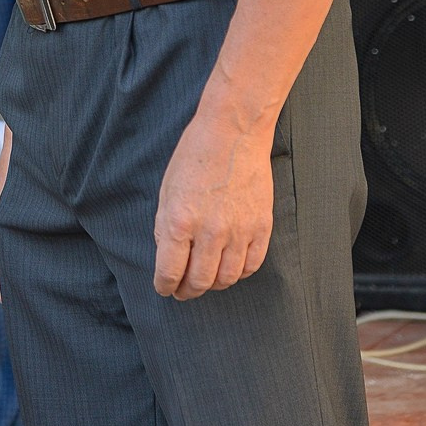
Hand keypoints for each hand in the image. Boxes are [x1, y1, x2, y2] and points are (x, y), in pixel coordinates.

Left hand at [152, 107, 275, 300]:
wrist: (233, 134)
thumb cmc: (194, 157)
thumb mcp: (167, 190)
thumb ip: (165, 227)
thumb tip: (168, 258)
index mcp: (179, 221)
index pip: (170, 272)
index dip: (164, 286)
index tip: (164, 288)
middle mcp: (210, 231)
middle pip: (200, 282)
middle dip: (187, 291)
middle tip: (183, 291)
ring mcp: (239, 231)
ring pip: (227, 278)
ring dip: (213, 284)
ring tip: (205, 279)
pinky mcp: (261, 227)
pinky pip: (252, 265)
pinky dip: (240, 272)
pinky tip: (229, 266)